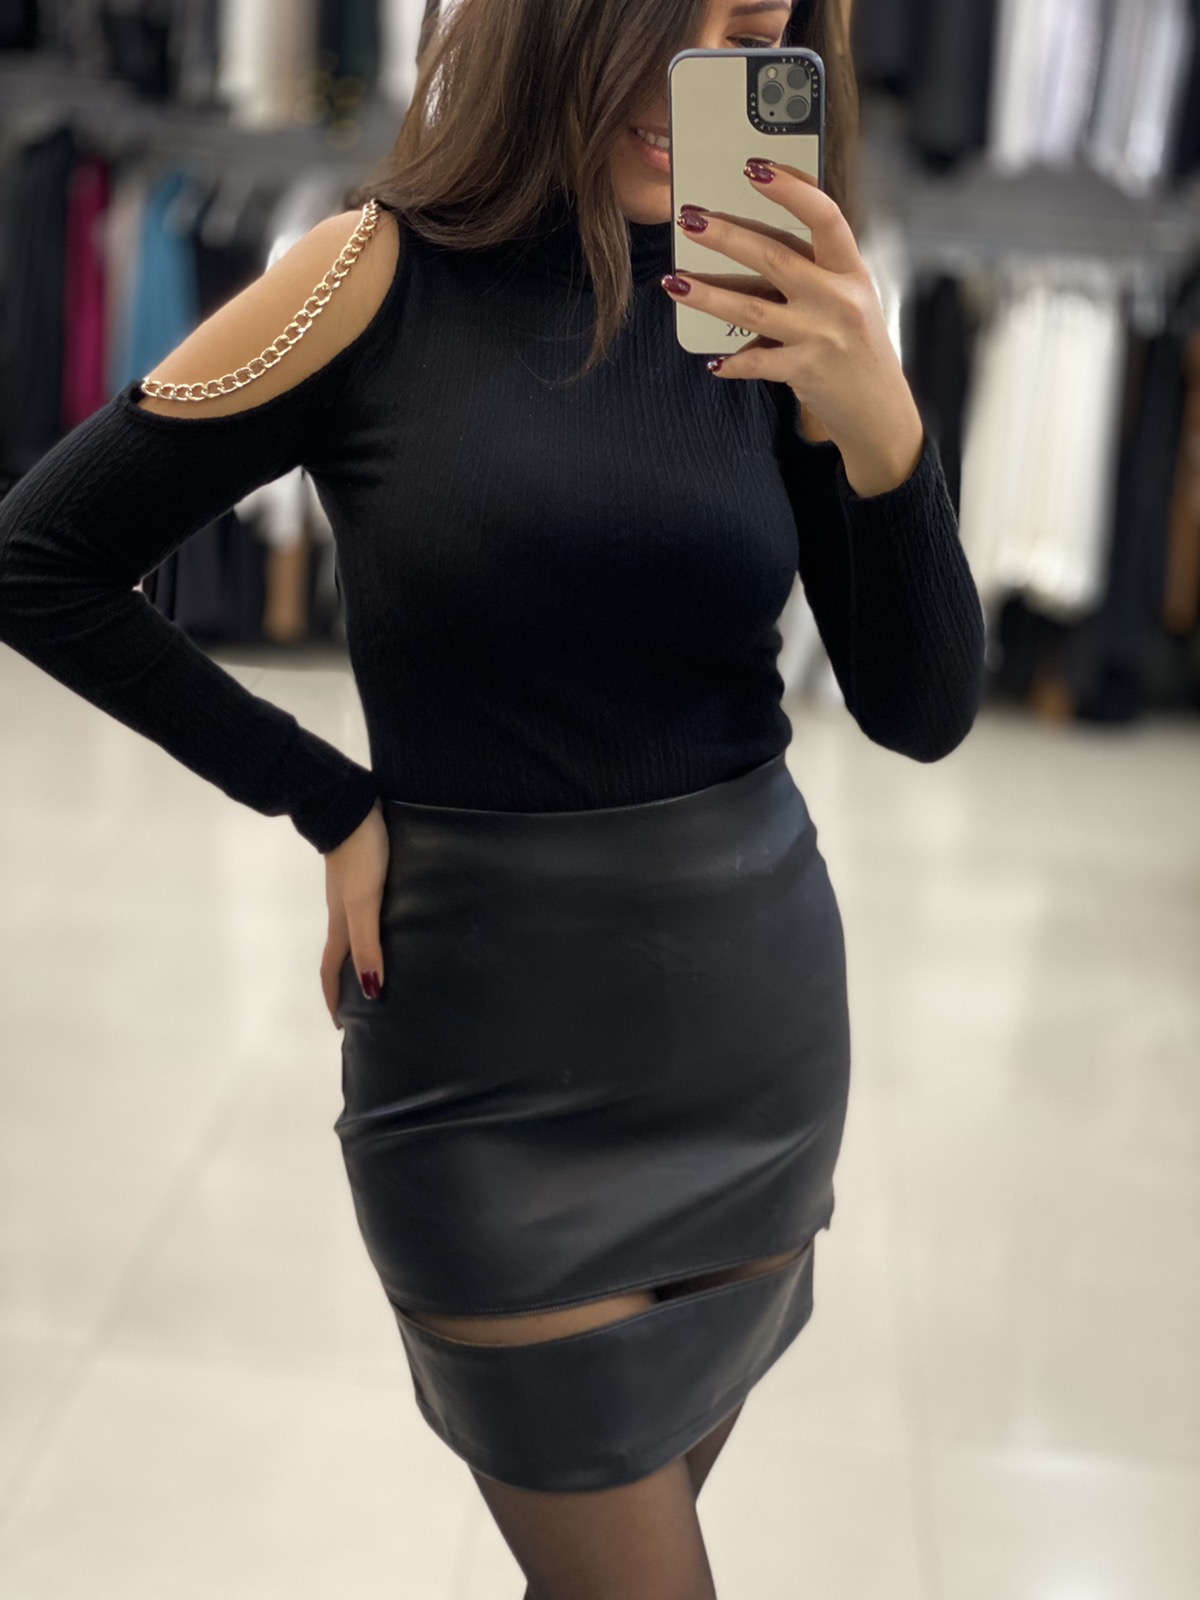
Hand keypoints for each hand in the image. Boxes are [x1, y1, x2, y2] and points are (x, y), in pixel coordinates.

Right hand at [320, 798, 389, 1026]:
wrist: (351, 808)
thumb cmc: (359, 859)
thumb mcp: (364, 904)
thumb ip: (367, 943)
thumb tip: (371, 991)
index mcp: (340, 924)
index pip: (333, 970)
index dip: (335, 998)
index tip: (343, 1024)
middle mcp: (344, 913)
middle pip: (345, 955)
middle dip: (352, 982)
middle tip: (371, 1005)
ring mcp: (355, 893)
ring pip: (360, 933)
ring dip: (368, 955)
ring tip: (390, 972)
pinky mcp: (368, 875)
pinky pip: (373, 913)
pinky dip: (381, 929)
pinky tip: (401, 926)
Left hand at [663, 159, 924, 496]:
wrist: (879, 410)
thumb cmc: (857, 347)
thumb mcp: (850, 299)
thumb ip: (815, 270)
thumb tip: (753, 242)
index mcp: (851, 270)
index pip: (824, 216)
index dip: (790, 189)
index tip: (755, 168)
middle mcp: (838, 298)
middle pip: (775, 257)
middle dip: (726, 235)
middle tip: (689, 219)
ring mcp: (820, 335)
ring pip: (752, 309)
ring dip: (707, 294)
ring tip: (673, 281)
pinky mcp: (805, 370)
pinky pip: (757, 362)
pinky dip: (732, 362)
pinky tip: (712, 361)